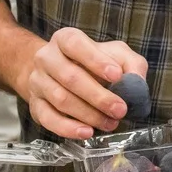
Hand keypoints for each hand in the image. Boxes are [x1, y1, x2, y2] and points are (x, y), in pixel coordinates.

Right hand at [24, 27, 147, 139]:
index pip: (76, 45)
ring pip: (61, 100)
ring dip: (89, 115)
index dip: (95, 60)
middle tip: (120, 110)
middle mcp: (47, 58)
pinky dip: (68, 128)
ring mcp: (38, 82)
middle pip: (70, 77)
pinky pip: (48, 119)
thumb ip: (131, 64)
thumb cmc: (92, 63)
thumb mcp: (116, 54)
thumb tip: (136, 83)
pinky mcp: (35, 105)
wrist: (57, 74)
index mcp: (65, 39)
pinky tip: (87, 132)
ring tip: (110, 123)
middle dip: (98, 97)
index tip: (117, 75)